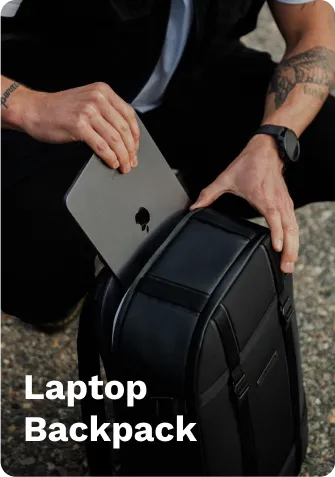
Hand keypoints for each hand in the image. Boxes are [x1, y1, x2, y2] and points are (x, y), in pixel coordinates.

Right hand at [20, 82, 139, 173]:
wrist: (34, 109)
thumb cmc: (60, 109)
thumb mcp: (87, 101)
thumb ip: (106, 112)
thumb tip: (125, 136)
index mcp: (103, 91)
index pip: (129, 115)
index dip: (135, 135)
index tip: (136, 148)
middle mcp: (97, 98)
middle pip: (123, 129)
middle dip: (131, 149)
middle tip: (132, 162)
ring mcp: (88, 111)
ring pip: (115, 139)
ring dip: (122, 156)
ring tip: (124, 166)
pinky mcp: (79, 125)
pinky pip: (101, 145)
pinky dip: (110, 157)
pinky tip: (113, 163)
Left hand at [190, 135, 298, 273]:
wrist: (267, 150)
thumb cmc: (248, 164)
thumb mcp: (225, 178)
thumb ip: (209, 194)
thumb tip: (194, 207)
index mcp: (264, 197)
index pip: (274, 218)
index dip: (277, 233)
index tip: (278, 247)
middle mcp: (278, 202)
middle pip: (289, 229)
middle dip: (290, 249)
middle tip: (286, 268)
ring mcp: (285, 203)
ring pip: (294, 228)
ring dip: (294, 247)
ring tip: (289, 265)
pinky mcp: (287, 204)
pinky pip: (294, 224)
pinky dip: (295, 239)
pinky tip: (292, 251)